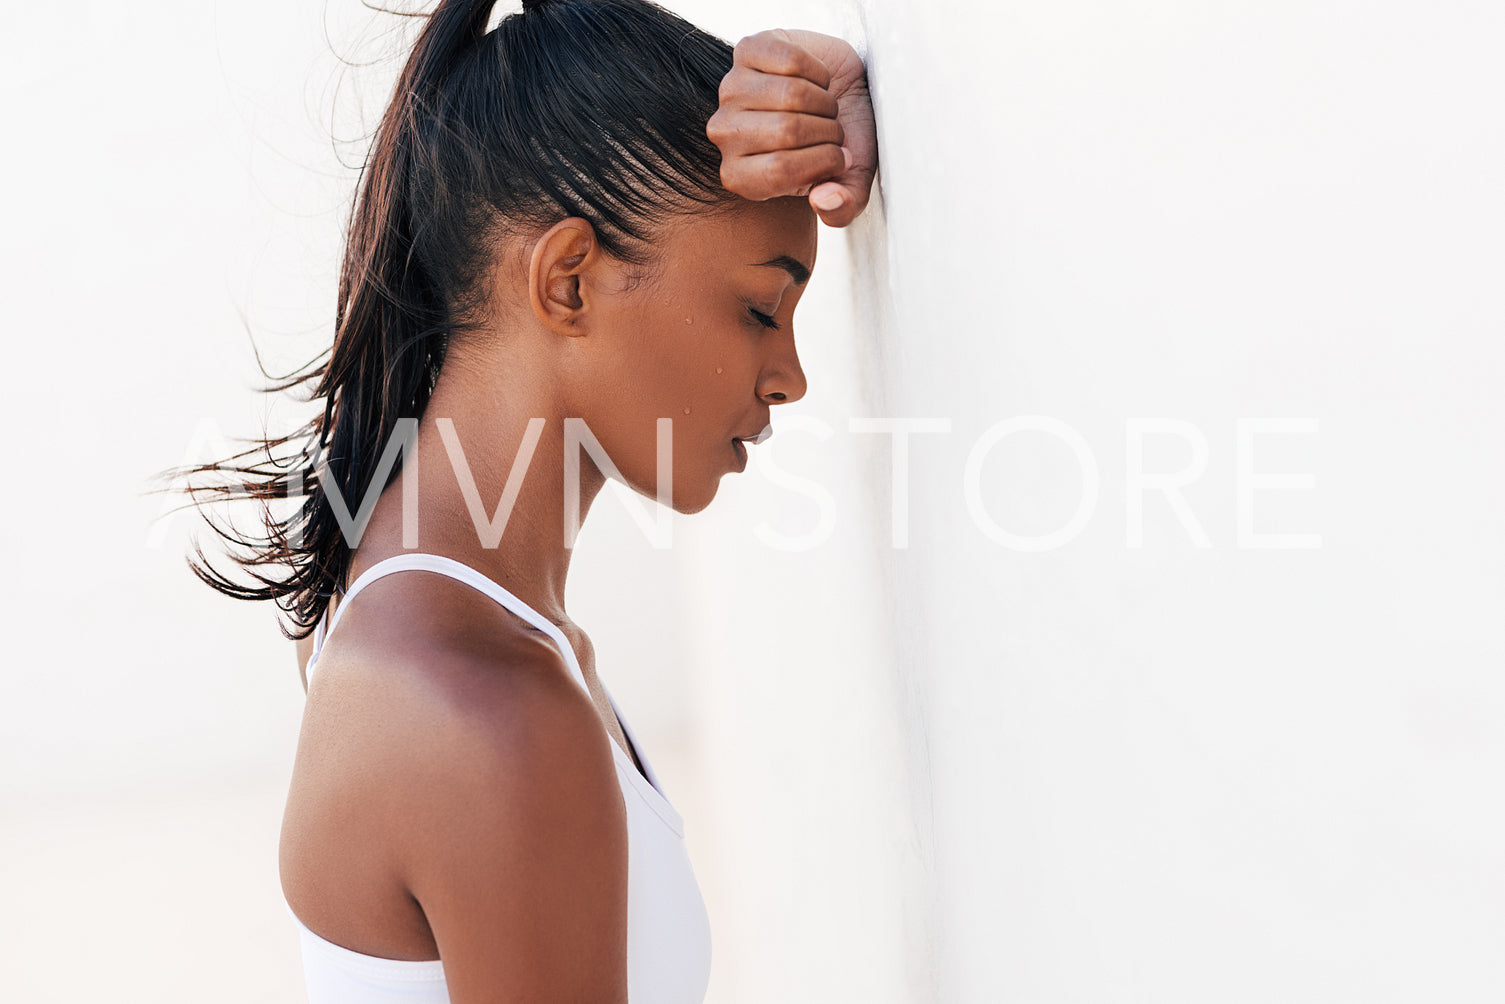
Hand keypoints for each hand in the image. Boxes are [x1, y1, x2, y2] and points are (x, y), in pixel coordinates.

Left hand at [706, 29, 877, 227]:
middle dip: (828, 130)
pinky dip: (817, 70)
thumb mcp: (850, 182)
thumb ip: (843, 208)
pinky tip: (813, 79)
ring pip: (792, 94)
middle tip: (831, 129)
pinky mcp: (748, 50)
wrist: (843, 91)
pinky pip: (792, 59)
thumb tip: (825, 201)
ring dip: (824, 100)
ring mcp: (731, 89)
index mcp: (740, 176)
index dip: (825, 161)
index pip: (781, 171)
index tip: (839, 157)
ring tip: (823, 107)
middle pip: (788, 130)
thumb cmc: (841, 140)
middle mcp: (725, 134)